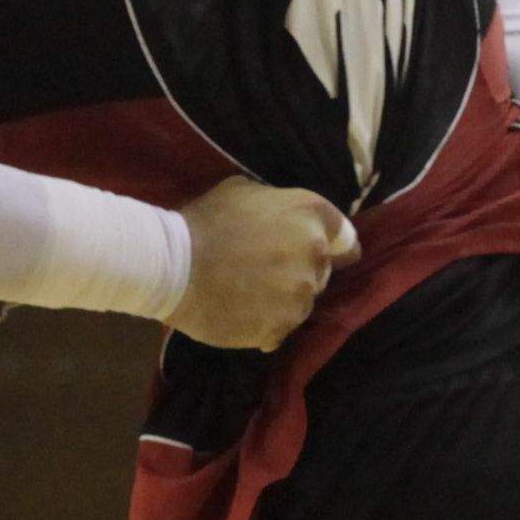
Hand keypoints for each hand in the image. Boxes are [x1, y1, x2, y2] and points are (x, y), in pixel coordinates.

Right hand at [170, 179, 356, 350]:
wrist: (174, 266)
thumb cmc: (205, 222)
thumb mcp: (243, 191)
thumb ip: (275, 204)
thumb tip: (280, 215)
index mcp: (309, 215)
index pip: (345, 238)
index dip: (337, 247)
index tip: (331, 255)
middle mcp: (314, 254)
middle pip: (321, 271)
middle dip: (300, 271)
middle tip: (266, 271)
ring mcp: (300, 295)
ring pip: (302, 302)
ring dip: (283, 299)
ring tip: (249, 294)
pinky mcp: (281, 327)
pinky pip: (281, 327)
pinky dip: (266, 323)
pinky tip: (241, 312)